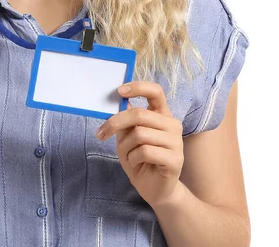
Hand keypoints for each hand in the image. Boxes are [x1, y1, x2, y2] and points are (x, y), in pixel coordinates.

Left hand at [96, 81, 183, 207]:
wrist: (154, 190)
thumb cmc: (139, 159)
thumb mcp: (127, 136)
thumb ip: (125, 120)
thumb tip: (115, 101)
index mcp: (162, 114)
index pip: (155, 91)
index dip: (138, 87)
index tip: (119, 91)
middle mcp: (172, 125)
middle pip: (139, 114)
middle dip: (115, 123)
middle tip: (101, 133)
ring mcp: (176, 142)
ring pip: (140, 134)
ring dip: (125, 147)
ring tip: (128, 156)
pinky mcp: (176, 159)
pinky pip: (145, 151)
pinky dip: (133, 158)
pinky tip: (136, 164)